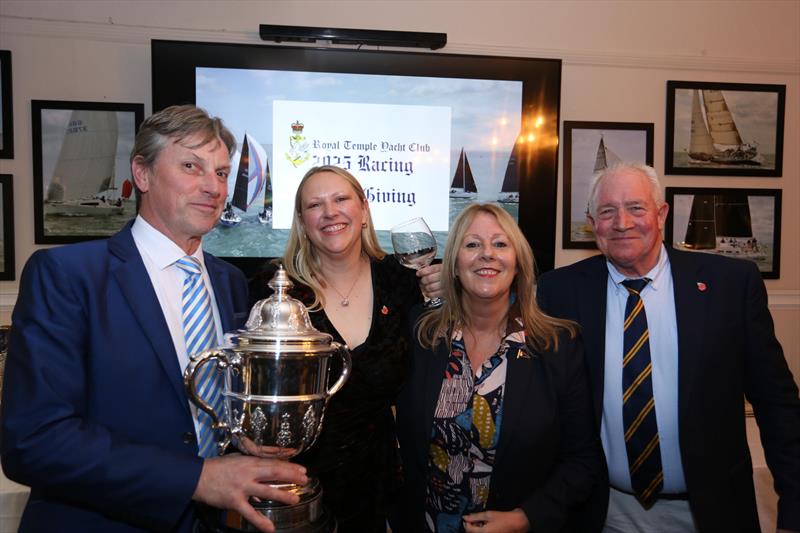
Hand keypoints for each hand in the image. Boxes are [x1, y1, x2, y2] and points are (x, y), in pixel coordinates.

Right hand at [192, 453, 307, 532]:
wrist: (196, 477)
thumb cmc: (217, 467)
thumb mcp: (237, 460)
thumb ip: (252, 467)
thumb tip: (265, 476)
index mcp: (249, 462)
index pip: (273, 463)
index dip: (289, 466)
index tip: (302, 469)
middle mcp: (248, 473)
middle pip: (274, 473)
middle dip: (291, 476)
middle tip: (305, 479)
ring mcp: (242, 487)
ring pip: (266, 491)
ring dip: (282, 495)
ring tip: (295, 499)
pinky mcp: (234, 501)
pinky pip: (249, 513)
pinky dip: (260, 521)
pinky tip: (270, 528)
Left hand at [417, 263, 442, 299]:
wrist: (455, 280)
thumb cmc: (445, 273)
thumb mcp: (439, 267)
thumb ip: (430, 267)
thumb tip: (419, 264)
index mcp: (443, 268)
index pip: (431, 269)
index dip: (423, 272)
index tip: (418, 274)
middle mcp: (444, 276)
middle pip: (429, 279)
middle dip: (423, 280)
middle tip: (422, 281)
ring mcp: (445, 285)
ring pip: (430, 287)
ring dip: (425, 287)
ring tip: (425, 286)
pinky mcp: (445, 293)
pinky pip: (433, 294)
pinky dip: (428, 294)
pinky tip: (427, 293)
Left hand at [463, 508, 529, 532]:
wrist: (516, 523)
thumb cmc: (505, 519)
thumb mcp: (488, 514)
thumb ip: (475, 516)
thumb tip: (466, 517)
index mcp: (483, 532)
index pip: (468, 529)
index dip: (466, 523)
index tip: (467, 518)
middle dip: (472, 526)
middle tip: (474, 519)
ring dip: (477, 528)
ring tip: (482, 521)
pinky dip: (483, 530)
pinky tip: (487, 525)